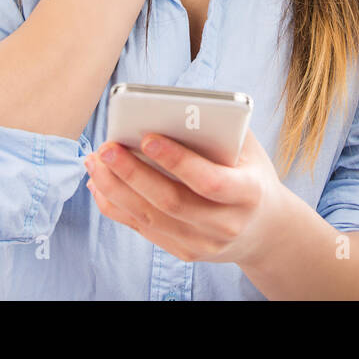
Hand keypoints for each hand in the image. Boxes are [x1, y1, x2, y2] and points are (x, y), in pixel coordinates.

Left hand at [83, 127, 286, 266]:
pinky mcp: (184, 251)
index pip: (210, 181)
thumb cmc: (250, 174)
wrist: (263, 228)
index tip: (147, 137)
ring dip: (116, 188)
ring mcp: (204, 244)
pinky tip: (99, 183)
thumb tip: (173, 107)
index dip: (177, 160)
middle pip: (171, 202)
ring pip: (150, 218)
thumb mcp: (248, 149)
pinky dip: (115, 206)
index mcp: (249, 193)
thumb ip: (220, 128)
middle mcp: (226, 224)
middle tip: (107, 147)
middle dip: (133, 173)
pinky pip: (142, 229)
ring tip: (95, 161)